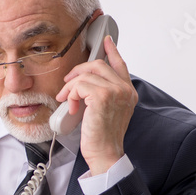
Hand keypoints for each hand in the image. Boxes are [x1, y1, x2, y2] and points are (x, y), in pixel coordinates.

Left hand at [55, 35, 137, 175]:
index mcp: (128, 92)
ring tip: (67, 101)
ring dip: (70, 88)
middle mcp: (125, 89)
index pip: (120, 64)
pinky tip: (71, 108)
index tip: (106, 41)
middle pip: (98, 65)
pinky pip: (79, 85)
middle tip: (67, 83)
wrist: (105, 153)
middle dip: (78, 71)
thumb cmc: (103, 136)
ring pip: (85, 75)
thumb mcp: (107, 111)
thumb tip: (85, 83)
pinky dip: (70, 95)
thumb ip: (103, 94)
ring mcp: (115, 91)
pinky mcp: (102, 96)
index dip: (112, 51)